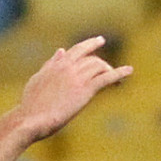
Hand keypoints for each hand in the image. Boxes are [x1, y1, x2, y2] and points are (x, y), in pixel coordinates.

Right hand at [12, 35, 132, 143]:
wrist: (30, 119)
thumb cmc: (31, 105)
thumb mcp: (39, 79)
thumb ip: (51, 64)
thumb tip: (61, 50)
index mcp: (57, 64)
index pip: (77, 50)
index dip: (90, 45)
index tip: (99, 41)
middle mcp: (68, 67)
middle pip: (91, 58)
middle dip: (103, 60)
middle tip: (112, 67)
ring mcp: (77, 77)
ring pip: (100, 66)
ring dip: (111, 71)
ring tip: (118, 79)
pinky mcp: (85, 90)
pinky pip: (106, 78)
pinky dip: (119, 73)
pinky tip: (129, 71)